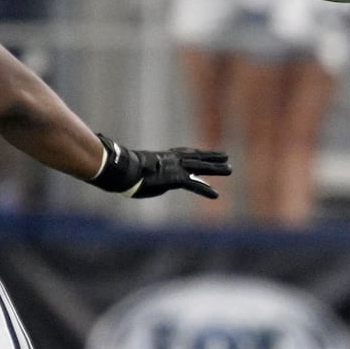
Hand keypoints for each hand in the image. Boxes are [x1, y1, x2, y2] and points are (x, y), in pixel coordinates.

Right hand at [89, 133, 230, 198]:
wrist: (119, 170)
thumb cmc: (121, 169)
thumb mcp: (134, 169)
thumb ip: (141, 169)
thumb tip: (136, 171)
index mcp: (164, 157)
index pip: (184, 154)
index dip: (196, 154)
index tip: (204, 153)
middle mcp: (172, 161)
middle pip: (197, 158)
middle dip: (212, 158)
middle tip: (226, 157)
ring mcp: (175, 168)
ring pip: (200, 168)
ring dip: (217, 169)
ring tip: (230, 169)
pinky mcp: (175, 179)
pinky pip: (194, 186)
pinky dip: (205, 190)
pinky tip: (216, 195)